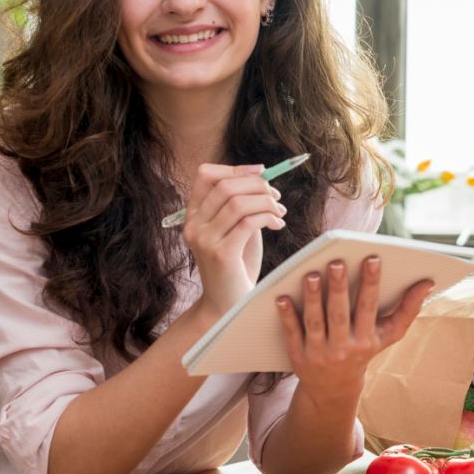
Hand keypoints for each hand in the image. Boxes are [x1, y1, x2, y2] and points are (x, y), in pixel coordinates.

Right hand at [182, 163, 285, 317]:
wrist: (228, 305)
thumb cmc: (236, 266)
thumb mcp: (236, 230)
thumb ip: (242, 206)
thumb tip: (262, 179)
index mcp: (193, 216)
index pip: (206, 175)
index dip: (236, 169)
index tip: (262, 172)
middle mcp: (194, 226)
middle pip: (225, 186)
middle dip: (257, 185)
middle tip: (276, 196)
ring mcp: (204, 240)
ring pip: (238, 202)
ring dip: (266, 202)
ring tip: (280, 211)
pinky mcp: (221, 254)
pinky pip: (248, 222)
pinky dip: (268, 217)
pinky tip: (278, 224)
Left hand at [275, 256, 433, 404]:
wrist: (334, 388)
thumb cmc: (364, 350)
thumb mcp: (388, 335)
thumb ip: (408, 309)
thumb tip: (427, 282)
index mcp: (367, 339)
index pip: (369, 307)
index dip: (371, 283)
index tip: (371, 259)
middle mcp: (344, 348)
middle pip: (340, 314)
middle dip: (338, 287)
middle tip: (336, 262)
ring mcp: (319, 354)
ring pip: (315, 322)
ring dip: (312, 298)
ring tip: (310, 275)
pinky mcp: (298, 357)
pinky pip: (292, 334)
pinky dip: (287, 316)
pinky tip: (281, 297)